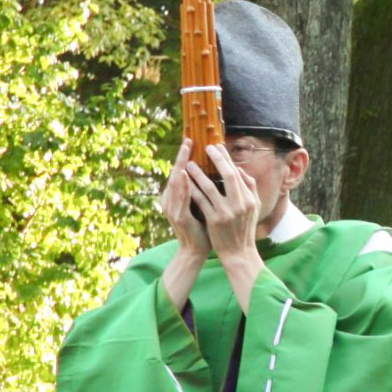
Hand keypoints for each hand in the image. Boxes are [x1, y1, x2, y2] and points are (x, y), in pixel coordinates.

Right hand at [158, 142, 213, 258]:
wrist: (195, 251)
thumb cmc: (202, 228)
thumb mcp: (205, 206)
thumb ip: (207, 191)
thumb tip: (218, 174)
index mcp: (179, 196)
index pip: (183, 172)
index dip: (186, 156)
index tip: (193, 141)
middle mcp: (173, 199)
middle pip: (176, 173)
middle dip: (181, 156)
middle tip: (187, 140)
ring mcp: (173, 208)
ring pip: (175, 183)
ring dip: (180, 166)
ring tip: (185, 151)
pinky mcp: (178, 216)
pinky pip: (180, 199)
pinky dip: (182, 186)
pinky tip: (185, 175)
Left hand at [179, 144, 265, 310]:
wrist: (238, 253)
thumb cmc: (243, 229)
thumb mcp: (253, 209)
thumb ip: (249, 189)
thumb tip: (240, 170)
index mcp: (250, 199)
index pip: (238, 174)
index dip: (227, 159)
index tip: (217, 147)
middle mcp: (241, 204)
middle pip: (228, 176)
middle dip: (216, 159)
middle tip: (205, 147)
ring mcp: (227, 213)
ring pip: (210, 187)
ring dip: (198, 173)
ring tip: (188, 163)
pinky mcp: (214, 220)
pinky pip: (201, 201)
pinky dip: (192, 190)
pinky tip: (185, 182)